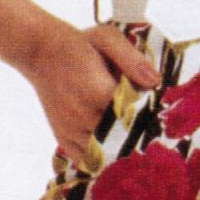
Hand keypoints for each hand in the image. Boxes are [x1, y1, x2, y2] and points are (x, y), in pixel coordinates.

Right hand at [22, 17, 159, 165]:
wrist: (41, 52)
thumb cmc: (79, 44)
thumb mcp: (107, 38)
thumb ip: (132, 60)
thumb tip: (155, 83)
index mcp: (96, 92)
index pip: (134, 114)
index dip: (150, 114)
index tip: (159, 112)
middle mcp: (82, 117)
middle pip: (123, 138)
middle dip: (139, 134)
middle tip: (152, 129)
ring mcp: (71, 131)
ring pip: (107, 154)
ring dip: (122, 148)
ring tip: (135, 138)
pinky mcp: (64, 139)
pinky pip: (88, 161)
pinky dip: (103, 159)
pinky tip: (114, 148)